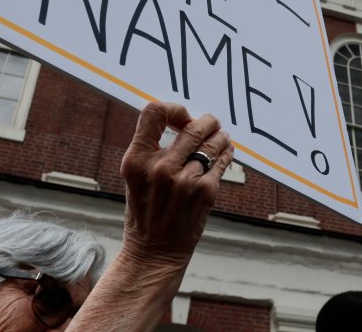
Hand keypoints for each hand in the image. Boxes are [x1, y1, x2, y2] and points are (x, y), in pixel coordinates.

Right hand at [119, 102, 233, 267]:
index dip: (173, 109)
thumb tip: (183, 121)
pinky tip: (226, 152)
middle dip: (207, 121)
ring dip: (220, 136)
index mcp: (136, 160)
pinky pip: (221, 163)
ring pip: (212, 143)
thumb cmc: (145, 211)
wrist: (154, 253)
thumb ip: (152, 150)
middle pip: (193, 126)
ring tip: (222, 136)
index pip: (154, 112)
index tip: (182, 117)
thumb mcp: (135, 177)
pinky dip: (226, 154)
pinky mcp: (205, 192)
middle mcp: (160, 168)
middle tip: (211, 122)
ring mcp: (184, 180)